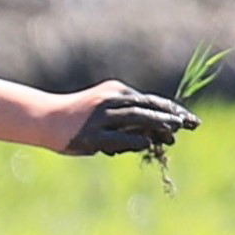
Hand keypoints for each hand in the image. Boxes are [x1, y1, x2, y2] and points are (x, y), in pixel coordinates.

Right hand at [59, 87, 195, 160]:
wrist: (43, 119)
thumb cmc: (76, 116)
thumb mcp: (103, 109)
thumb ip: (126, 118)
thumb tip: (154, 135)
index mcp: (115, 91)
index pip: (150, 100)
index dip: (173, 109)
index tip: (191, 119)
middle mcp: (109, 100)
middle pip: (147, 106)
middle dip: (171, 115)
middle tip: (191, 124)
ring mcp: (99, 117)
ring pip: (136, 117)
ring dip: (158, 124)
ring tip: (175, 132)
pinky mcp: (90, 135)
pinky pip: (118, 137)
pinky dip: (135, 139)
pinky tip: (148, 143)